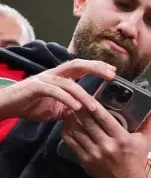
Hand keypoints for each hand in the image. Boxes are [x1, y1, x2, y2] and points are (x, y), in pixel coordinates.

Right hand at [0, 59, 114, 121]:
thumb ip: (72, 107)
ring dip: (83, 95)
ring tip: (95, 107)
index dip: (97, 67)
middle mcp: (53, 74)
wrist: (6, 107)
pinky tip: (76, 107)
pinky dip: (67, 99)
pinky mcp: (35, 88)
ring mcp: (44, 79)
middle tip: (112, 75)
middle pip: (77, 65)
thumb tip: (88, 112)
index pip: (81, 67)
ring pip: (68, 83)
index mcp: (60, 77)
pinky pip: (55, 91)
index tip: (113, 72)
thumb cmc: (31, 105)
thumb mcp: (57, 109)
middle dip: (95, 68)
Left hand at [61, 101, 150, 177]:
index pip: (105, 119)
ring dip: (71, 119)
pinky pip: (72, 142)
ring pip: (77, 132)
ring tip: (69, 109)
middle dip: (79, 109)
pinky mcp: (84, 160)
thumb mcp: (146, 140)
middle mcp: (107, 146)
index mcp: (122, 139)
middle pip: (88, 123)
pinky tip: (67, 124)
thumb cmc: (137, 160)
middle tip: (74, 98)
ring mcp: (94, 154)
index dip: (94, 107)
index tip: (87, 97)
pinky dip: (68, 131)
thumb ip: (150, 120)